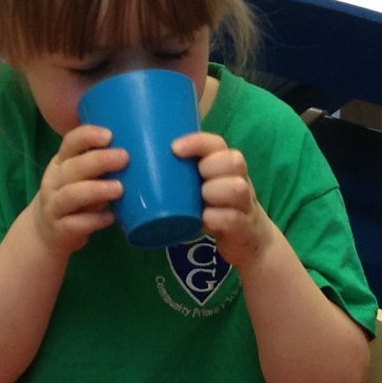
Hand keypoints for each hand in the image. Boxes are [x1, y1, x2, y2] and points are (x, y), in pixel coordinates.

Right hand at [29, 125, 126, 255]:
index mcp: (61, 163)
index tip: (110, 135)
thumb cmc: (72, 198)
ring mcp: (54, 206)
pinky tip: (110, 218)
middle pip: (73, 167)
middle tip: (124, 158)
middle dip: (99, 160)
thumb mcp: (80, 178)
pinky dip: (94, 220)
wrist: (46, 233)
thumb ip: (100, 166)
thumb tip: (140, 154)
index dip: (88, 136)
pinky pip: (75, 224)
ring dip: (96, 190)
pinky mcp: (60, 229)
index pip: (70, 143)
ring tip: (119, 188)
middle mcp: (54, 182)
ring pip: (71, 195)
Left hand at [180, 132, 271, 267]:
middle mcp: (240, 180)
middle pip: (233, 161)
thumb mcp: (202, 187)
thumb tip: (133, 164)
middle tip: (196, 179)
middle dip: (210, 167)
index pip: (217, 144)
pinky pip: (232, 218)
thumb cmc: (216, 207)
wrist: (249, 239)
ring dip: (214, 191)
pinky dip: (216, 217)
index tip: (175, 148)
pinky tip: (204, 219)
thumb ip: (182, 174)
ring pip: (237, 188)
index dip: (197, 142)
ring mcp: (244, 204)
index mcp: (226, 166)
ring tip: (201, 199)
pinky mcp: (243, 228)